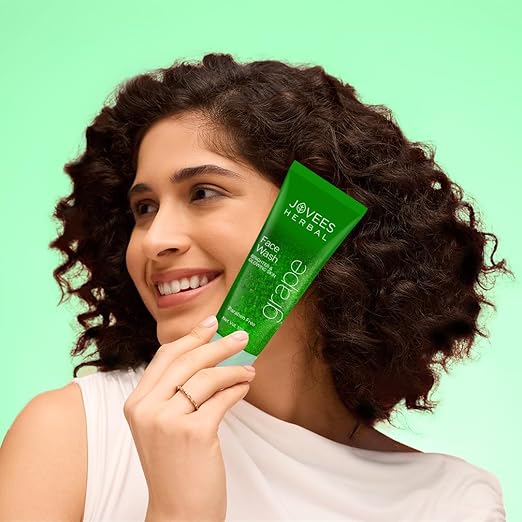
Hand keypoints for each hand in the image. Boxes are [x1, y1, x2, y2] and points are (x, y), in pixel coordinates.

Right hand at [123, 316, 254, 521]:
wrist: (178, 513)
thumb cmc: (175, 467)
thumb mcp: (162, 426)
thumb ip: (174, 394)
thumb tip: (208, 357)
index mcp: (136, 403)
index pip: (165, 357)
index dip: (190, 336)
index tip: (211, 323)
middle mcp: (146, 409)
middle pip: (187, 360)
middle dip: (217, 345)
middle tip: (241, 337)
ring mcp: (168, 421)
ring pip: (206, 377)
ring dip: (233, 369)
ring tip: (248, 369)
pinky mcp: (194, 433)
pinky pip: (222, 399)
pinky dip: (237, 388)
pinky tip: (245, 386)